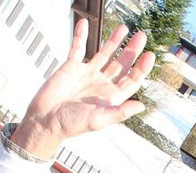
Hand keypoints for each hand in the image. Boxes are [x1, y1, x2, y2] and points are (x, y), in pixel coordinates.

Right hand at [12, 19, 154, 158]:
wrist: (46, 120)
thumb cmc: (71, 124)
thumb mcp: (99, 120)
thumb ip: (120, 112)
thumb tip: (140, 106)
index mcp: (110, 97)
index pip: (131, 80)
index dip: (141, 68)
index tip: (149, 55)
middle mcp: (101, 84)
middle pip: (121, 64)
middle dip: (131, 50)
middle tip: (141, 37)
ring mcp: (87, 74)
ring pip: (104, 54)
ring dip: (113, 41)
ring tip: (123, 28)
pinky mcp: (71, 68)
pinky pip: (77, 48)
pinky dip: (80, 36)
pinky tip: (84, 24)